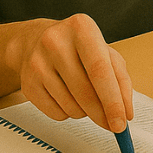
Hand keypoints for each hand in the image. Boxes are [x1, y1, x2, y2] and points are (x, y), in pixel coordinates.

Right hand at [18, 14, 132, 133]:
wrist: (35, 41)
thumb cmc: (77, 48)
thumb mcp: (105, 52)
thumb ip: (120, 80)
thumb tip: (125, 113)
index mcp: (81, 28)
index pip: (99, 70)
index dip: (112, 100)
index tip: (121, 122)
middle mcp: (56, 42)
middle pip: (84, 91)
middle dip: (102, 114)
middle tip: (112, 125)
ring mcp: (38, 62)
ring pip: (71, 106)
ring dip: (85, 112)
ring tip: (84, 97)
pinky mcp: (27, 82)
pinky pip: (55, 113)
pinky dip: (68, 113)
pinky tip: (68, 97)